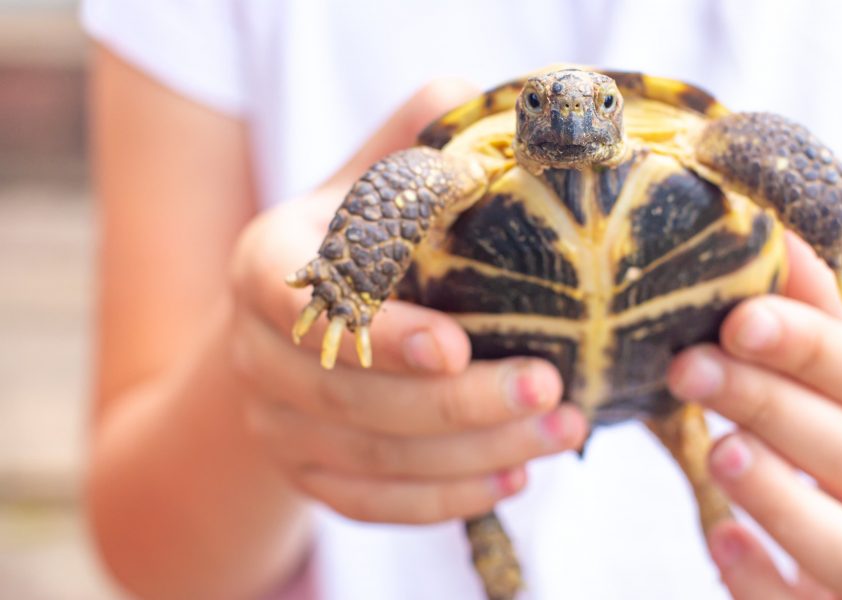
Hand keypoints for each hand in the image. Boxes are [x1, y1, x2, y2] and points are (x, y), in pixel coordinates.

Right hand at [227, 80, 587, 523]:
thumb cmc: (352, 240)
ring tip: (563, 431)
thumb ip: (413, 141)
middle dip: (461, 404)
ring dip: (476, 453)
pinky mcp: (308, 477)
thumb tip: (475, 103)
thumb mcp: (368, 181)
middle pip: (353, 396)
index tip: (458, 345)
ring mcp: (278, 424)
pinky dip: (446, 499)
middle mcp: (257, 354)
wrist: (291, 333)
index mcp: (266, 268)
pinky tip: (516, 479)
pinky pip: (373, 504)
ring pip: (374, 459)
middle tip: (553, 390)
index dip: (383, 332)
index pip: (305, 306)